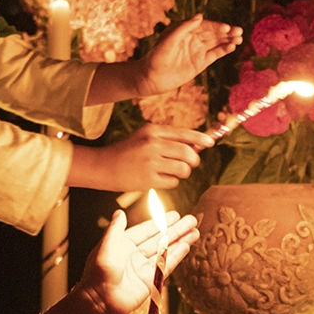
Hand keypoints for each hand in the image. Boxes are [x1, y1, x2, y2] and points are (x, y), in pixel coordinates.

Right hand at [70, 124, 213, 191]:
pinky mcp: (148, 179)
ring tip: (172, 172)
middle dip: (193, 161)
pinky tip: (160, 179)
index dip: (200, 138)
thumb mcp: (144, 137)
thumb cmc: (127, 152)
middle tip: (190, 164)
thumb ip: (168, 138)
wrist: (103, 166)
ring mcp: (151, 162)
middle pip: (188, 153)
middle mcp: (152, 144)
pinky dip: (171, 182)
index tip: (210, 143)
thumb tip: (196, 144)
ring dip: (183, 173)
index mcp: (152, 130)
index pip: (184, 133)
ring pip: (183, 169)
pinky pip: (173, 182)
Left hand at [76, 209, 197, 313]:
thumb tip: (120, 212)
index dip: (160, 222)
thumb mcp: (106, 245)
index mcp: (123, 245)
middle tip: (191, 220)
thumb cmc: (98, 273)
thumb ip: (115, 228)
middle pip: (160, 239)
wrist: (99, 302)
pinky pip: (167, 265)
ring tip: (195, 232)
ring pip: (166, 251)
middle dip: (176, 230)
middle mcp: (135, 255)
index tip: (175, 215)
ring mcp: (144, 268)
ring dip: (180, 241)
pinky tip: (187, 246)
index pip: (146, 230)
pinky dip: (177, 256)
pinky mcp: (151, 281)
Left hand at [138, 14, 242, 96]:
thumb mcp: (169, 40)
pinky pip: (215, 54)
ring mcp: (198, 50)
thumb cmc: (157, 57)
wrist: (152, 78)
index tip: (227, 27)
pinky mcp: (200, 62)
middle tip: (239, 31)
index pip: (205, 26)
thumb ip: (184, 28)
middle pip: (213, 33)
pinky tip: (233, 46)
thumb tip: (200, 16)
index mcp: (186, 30)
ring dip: (228, 40)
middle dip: (227, 32)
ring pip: (217, 43)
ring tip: (240, 38)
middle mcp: (193, 38)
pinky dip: (224, 50)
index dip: (217, 26)